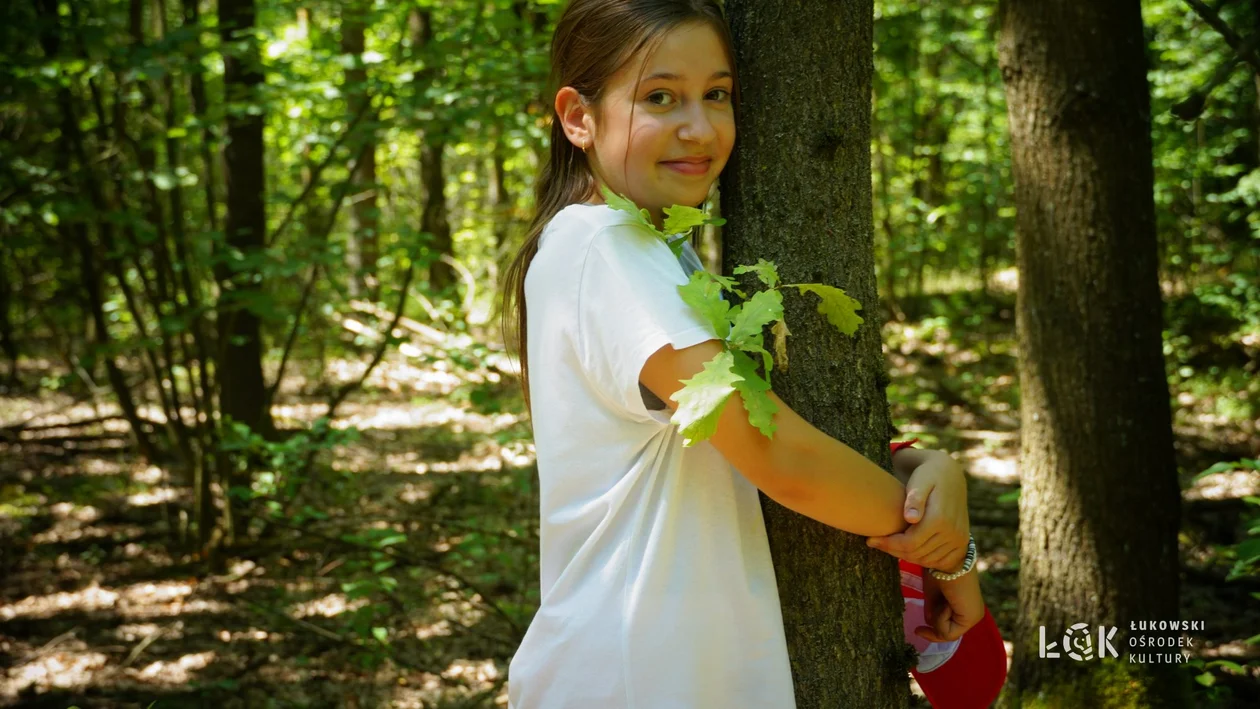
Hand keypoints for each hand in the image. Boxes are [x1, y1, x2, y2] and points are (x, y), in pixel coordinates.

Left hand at [866, 449, 969, 569]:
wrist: (949, 475)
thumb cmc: (928, 476)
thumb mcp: (919, 481)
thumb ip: (914, 499)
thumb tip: (911, 518)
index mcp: (940, 518)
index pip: (909, 543)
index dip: (888, 545)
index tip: (870, 540)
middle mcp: (953, 532)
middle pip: (917, 554)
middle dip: (893, 550)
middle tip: (876, 543)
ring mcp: (959, 539)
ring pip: (927, 560)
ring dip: (906, 556)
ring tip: (890, 545)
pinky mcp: (962, 544)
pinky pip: (940, 562)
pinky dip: (923, 559)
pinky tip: (909, 549)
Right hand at [916, 566, 985, 642]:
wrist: (946, 556)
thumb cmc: (937, 569)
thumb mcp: (931, 595)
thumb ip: (932, 611)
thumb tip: (928, 624)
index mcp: (964, 605)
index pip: (948, 628)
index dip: (932, 633)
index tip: (917, 630)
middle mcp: (972, 613)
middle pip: (947, 633)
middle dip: (933, 627)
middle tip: (919, 629)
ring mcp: (974, 616)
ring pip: (947, 633)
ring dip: (936, 619)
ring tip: (940, 601)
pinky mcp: (972, 618)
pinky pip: (949, 631)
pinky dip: (940, 619)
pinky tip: (945, 604)